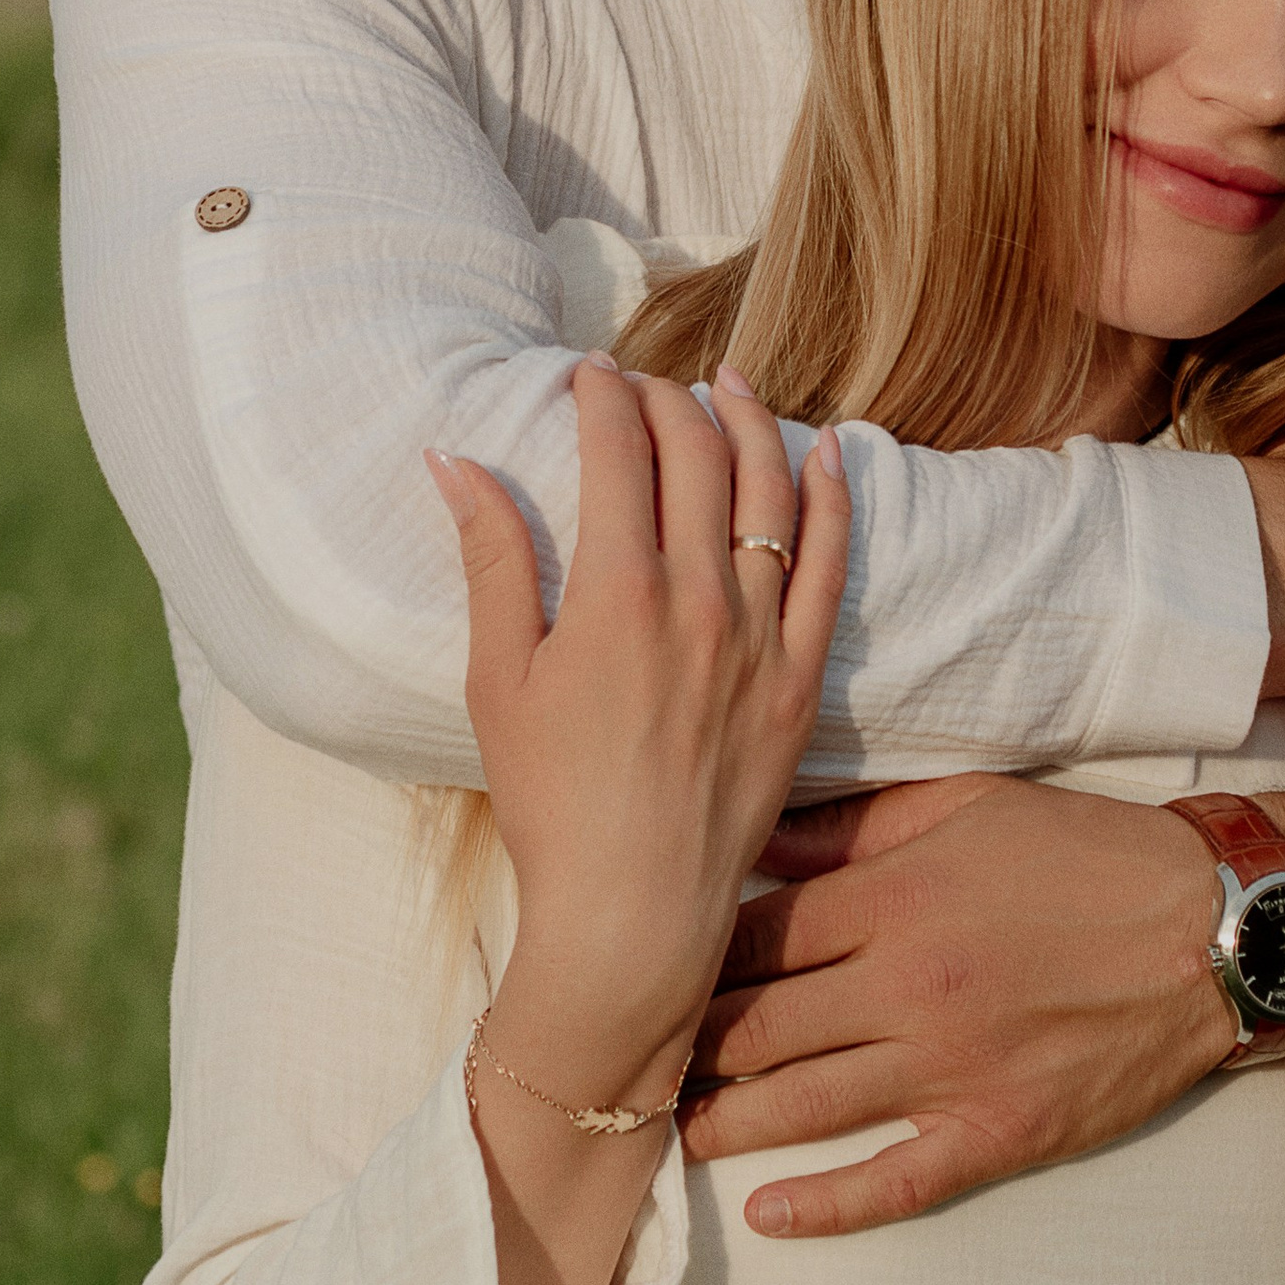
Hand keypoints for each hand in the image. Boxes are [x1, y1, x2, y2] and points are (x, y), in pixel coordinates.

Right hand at [431, 361, 849, 1104]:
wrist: (633, 912)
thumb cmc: (550, 801)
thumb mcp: (497, 677)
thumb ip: (490, 559)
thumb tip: (453, 460)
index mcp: (617, 592)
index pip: (619, 451)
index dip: (603, 395)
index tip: (588, 371)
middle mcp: (698, 599)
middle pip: (696, 456)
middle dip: (666, 398)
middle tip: (643, 381)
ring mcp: (759, 638)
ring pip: (767, 494)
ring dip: (747, 422)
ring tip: (726, 383)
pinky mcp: (799, 680)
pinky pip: (830, 567)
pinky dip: (830, 499)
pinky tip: (825, 452)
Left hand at [681, 774, 1235, 1232]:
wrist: (1215, 930)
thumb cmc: (1086, 852)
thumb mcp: (965, 805)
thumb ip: (853, 826)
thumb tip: (755, 838)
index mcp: (891, 898)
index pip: (754, 935)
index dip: (690, 954)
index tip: (644, 968)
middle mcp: (907, 986)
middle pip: (761, 1024)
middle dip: (688, 1045)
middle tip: (627, 1062)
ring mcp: (951, 1068)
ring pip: (805, 1105)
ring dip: (725, 1124)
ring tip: (667, 1136)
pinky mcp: (999, 1131)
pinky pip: (896, 1181)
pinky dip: (825, 1206)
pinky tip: (767, 1214)